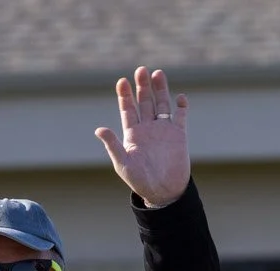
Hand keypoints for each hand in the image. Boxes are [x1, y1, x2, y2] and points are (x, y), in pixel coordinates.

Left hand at [94, 66, 190, 209]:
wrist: (163, 192)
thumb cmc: (140, 181)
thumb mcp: (123, 164)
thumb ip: (112, 145)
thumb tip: (99, 129)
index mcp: (132, 134)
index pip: (127, 109)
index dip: (124, 95)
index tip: (122, 81)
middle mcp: (147, 128)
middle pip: (144, 102)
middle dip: (142, 86)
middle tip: (141, 69)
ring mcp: (163, 130)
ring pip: (161, 104)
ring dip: (160, 89)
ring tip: (157, 73)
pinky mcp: (179, 135)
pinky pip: (180, 116)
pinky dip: (181, 106)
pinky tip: (179, 98)